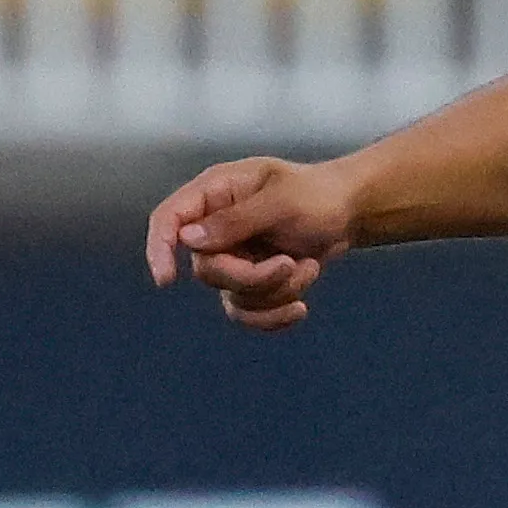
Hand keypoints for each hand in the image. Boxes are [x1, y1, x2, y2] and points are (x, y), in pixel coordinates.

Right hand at [144, 156, 362, 331]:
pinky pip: (247, 312)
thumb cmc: (316, 195)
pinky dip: (276, 314)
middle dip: (252, 278)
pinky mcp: (250, 283)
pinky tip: (301, 308)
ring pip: (231, 295)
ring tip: (308, 266)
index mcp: (214, 193)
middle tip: (290, 264)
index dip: (160, 247)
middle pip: (207, 270)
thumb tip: (188, 238)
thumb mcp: (281, 201)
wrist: (347, 214)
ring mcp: (232, 257)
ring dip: (275, 291)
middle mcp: (215, 227)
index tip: (166, 279)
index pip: (169, 218)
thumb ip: (236, 219)